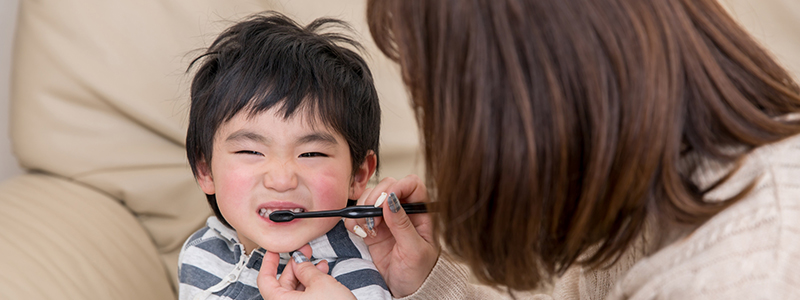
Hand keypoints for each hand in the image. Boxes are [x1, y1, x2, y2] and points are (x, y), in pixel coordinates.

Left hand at [258, 244, 355, 299]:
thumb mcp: (320, 283)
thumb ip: (306, 269)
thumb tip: (298, 260)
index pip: (265, 281)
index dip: (269, 263)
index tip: (274, 251)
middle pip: (282, 284)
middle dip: (295, 266)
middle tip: (304, 252)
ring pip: (295, 291)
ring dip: (306, 274)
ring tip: (320, 264)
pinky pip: (304, 298)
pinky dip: (311, 286)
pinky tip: (322, 276)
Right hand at [344, 175, 439, 296]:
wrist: (406, 292)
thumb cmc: (420, 273)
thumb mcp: (414, 251)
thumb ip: (403, 225)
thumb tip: (391, 200)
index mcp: (421, 213)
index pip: (412, 185)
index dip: (399, 186)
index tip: (387, 200)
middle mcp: (404, 212)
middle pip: (388, 186)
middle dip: (377, 198)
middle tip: (375, 218)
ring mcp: (387, 219)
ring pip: (371, 197)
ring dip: (364, 209)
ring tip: (368, 228)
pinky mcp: (372, 229)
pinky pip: (359, 215)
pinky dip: (354, 220)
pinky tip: (360, 232)